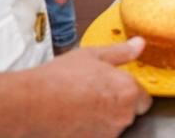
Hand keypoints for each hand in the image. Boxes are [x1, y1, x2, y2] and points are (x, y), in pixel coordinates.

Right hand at [19, 38, 151, 135]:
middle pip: (128, 113)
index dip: (130, 91)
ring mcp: (106, 135)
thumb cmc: (59, 79)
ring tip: (79, 104)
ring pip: (111, 126)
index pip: (144, 98)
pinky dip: (87, 130)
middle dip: (115, 105)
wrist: (30, 105)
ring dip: (101, 118)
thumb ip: (121, 52)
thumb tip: (138, 45)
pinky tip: (72, 119)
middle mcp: (121, 116)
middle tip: (94, 93)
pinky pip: (95, 136)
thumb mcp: (92, 55)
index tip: (116, 86)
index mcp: (127, 91)